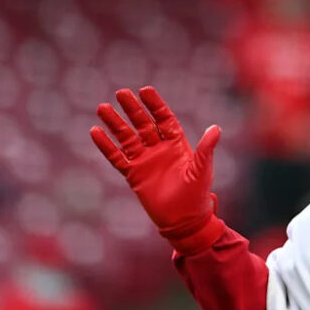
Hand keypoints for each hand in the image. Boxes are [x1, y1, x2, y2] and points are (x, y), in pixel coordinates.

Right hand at [91, 87, 224, 253]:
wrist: (183, 220)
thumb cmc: (197, 194)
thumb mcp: (202, 169)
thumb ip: (206, 149)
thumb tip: (215, 128)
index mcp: (176, 144)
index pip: (164, 118)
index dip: (155, 104)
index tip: (145, 90)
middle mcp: (158, 148)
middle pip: (143, 124)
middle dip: (133, 109)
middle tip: (121, 92)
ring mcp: (144, 160)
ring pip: (126, 137)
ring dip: (115, 123)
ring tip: (102, 108)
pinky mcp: (133, 175)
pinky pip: (117, 158)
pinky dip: (105, 146)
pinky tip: (94, 132)